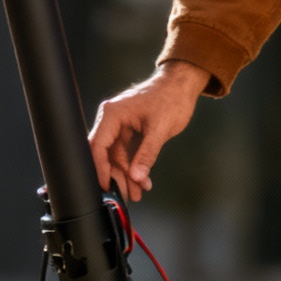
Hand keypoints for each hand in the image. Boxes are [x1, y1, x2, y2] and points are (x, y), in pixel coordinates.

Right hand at [88, 61, 208, 200]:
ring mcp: (120, 127)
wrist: (182, 85)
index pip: (97, 146)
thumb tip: (137, 178)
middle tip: (128, 195)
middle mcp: (112, 120)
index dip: (100, 169)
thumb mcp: (160, 129)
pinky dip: (135, 168)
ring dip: (127, 176)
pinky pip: (127, 154)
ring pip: (117, 158)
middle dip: (117, 177)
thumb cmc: (171, 97)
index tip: (106, 187)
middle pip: (105, 155)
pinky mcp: (129, 132)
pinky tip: (143, 182)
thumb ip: (147, 155)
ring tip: (138, 193)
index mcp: (112, 114)